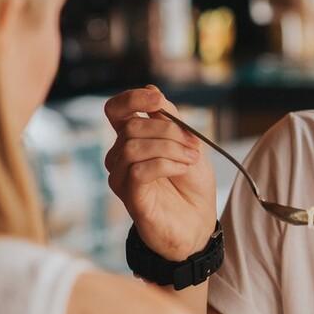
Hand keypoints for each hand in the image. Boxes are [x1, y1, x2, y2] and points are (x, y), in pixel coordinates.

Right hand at [104, 86, 216, 260]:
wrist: (198, 223)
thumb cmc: (191, 185)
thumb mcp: (188, 144)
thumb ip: (170, 119)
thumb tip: (152, 90)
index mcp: (132, 138)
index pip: (116, 109)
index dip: (132, 99)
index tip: (158, 102)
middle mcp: (120, 156)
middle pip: (131, 127)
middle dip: (168, 131)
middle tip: (194, 146)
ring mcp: (121, 176)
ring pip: (134, 147)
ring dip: (170, 149)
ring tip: (191, 160)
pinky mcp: (129, 196)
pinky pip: (139, 170)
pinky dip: (166, 164)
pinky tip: (183, 169)